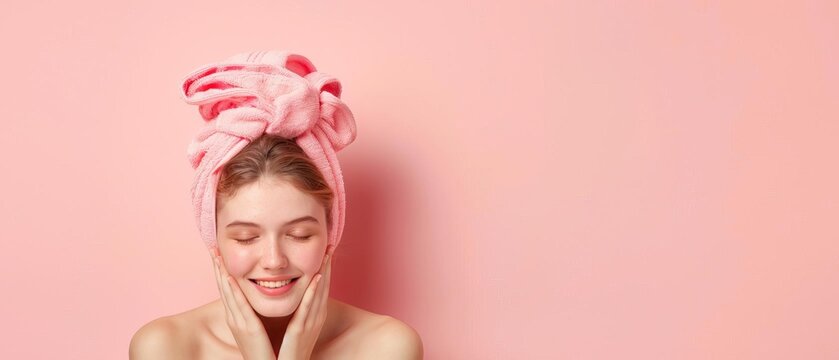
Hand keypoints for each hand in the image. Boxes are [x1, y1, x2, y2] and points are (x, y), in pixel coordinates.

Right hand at [209, 246, 275, 359]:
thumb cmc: (263, 351)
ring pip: (227, 293)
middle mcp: (234, 318)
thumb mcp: (255, 329)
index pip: (227, 290)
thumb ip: (253, 315)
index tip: (218, 255)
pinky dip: (234, 291)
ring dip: (222, 273)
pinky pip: (240, 306)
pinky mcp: (249, 328)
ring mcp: (239, 323)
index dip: (221, 272)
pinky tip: (229, 277)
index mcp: (237, 318)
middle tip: (212, 249)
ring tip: (216, 256)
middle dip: (217, 268)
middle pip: (223, 288)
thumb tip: (254, 301)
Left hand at [276, 244, 334, 359]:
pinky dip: (313, 292)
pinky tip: (316, 278)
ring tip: (326, 255)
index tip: (326, 253)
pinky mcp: (300, 330)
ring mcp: (310, 324)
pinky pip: (307, 308)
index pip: (321, 289)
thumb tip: (298, 299)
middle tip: (330, 247)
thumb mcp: (298, 329)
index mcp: (314, 317)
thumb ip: (298, 314)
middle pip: (324, 287)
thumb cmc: (289, 352)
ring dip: (323, 274)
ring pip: (319, 294)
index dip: (325, 271)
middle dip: (327, 267)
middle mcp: (316, 318)